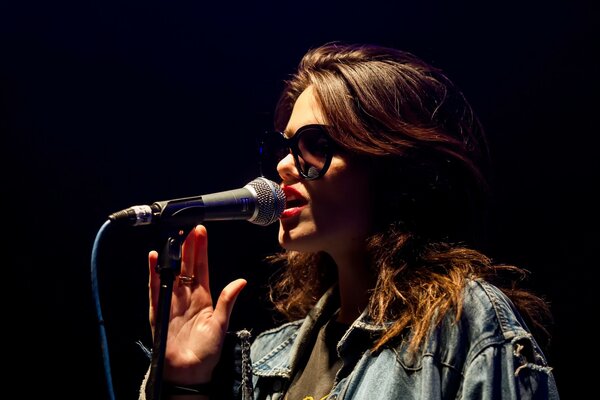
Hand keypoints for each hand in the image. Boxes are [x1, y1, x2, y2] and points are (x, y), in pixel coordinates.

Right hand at [148, 224, 246, 384]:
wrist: (189, 372)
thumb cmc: (207, 351)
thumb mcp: (221, 324)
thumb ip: (228, 300)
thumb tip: (242, 280)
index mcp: (202, 298)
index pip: (200, 268)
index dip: (200, 250)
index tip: (200, 232)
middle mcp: (186, 297)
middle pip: (185, 266)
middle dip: (186, 247)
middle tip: (187, 227)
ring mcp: (171, 302)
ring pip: (170, 273)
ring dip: (171, 256)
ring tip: (172, 237)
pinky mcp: (158, 311)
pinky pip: (155, 290)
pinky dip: (153, 274)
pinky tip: (153, 259)